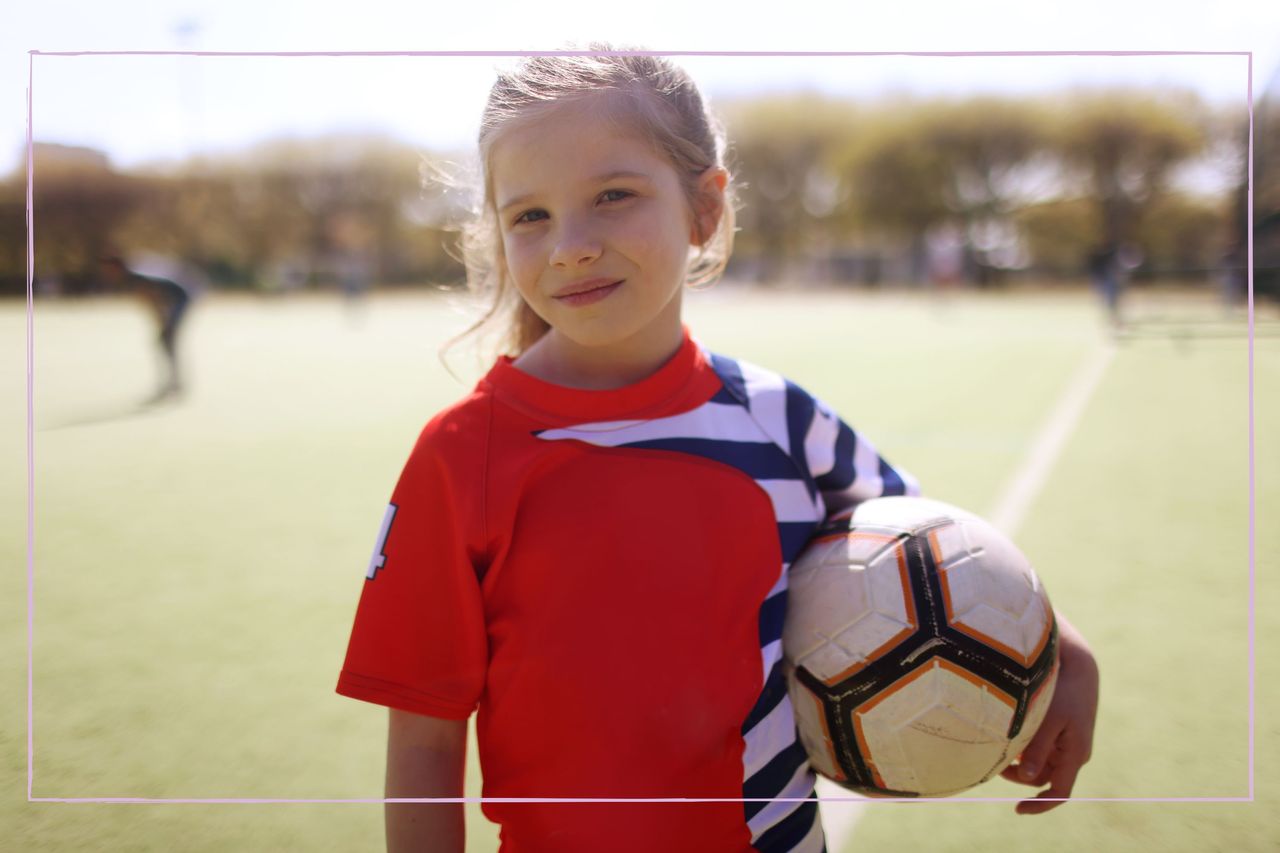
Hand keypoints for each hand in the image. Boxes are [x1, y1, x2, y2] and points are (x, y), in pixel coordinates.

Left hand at [1001, 610, 1098, 814]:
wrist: (1077, 664)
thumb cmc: (1061, 690)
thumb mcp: (1047, 719)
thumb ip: (1037, 748)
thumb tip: (1028, 778)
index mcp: (1075, 754)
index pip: (1060, 793)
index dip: (1040, 806)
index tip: (1018, 810)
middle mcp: (1074, 753)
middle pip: (1043, 778)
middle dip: (1019, 775)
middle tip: (997, 762)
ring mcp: (1068, 743)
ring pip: (1040, 763)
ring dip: (1020, 760)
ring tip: (1002, 744)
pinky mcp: (1061, 732)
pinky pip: (1041, 748)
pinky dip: (1025, 746)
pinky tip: (1011, 732)